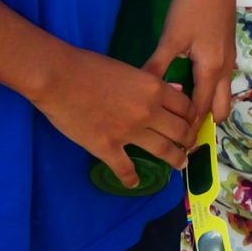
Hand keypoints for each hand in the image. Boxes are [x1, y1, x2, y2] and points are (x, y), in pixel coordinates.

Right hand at [32, 45, 195, 187]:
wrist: (58, 78)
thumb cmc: (91, 67)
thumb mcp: (130, 69)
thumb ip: (153, 83)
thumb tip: (176, 92)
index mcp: (154, 89)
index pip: (185, 106)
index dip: (192, 117)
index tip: (192, 123)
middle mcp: (148, 112)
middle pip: (180, 130)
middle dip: (189, 141)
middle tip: (190, 147)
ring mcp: (128, 132)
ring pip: (162, 150)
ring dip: (175, 159)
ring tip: (180, 164)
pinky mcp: (106, 147)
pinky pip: (125, 168)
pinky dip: (132, 178)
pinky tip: (134, 183)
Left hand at [146, 0, 236, 131]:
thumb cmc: (192, 7)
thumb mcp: (171, 38)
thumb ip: (157, 66)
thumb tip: (141, 93)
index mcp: (211, 69)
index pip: (200, 110)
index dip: (188, 131)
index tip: (174, 149)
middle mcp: (224, 69)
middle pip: (219, 108)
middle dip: (202, 124)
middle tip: (180, 138)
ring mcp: (228, 59)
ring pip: (220, 95)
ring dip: (205, 109)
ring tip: (181, 121)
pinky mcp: (225, 50)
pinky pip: (219, 82)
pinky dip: (207, 94)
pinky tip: (187, 91)